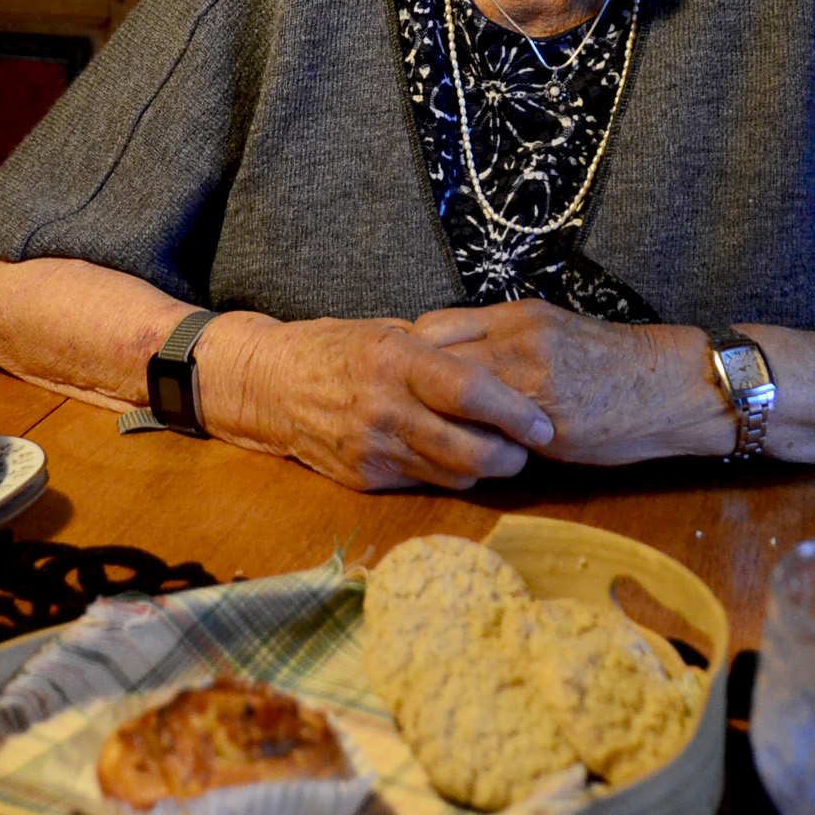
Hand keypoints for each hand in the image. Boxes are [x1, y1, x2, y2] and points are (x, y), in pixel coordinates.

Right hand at [197, 313, 557, 491]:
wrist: (271, 386)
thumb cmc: (339, 348)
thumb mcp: (390, 330)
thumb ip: (443, 348)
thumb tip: (504, 358)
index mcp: (397, 361)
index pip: (471, 392)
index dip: (515, 412)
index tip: (544, 423)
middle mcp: (387, 409)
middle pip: (472, 450)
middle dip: (512, 455)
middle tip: (529, 445)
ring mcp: (374, 449)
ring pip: (456, 475)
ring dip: (485, 468)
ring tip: (496, 450)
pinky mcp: (366, 478)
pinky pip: (426, 484)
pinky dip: (448, 473)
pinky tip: (451, 455)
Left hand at [411, 299, 731, 465]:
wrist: (671, 385)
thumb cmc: (611, 364)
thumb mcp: (551, 332)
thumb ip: (501, 342)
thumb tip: (447, 364)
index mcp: (517, 315)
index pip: (433, 327)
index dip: (413, 356)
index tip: (408, 379)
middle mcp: (518, 338)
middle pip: (431, 359)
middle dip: (415, 389)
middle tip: (411, 413)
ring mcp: (532, 379)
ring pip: (454, 398)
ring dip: (440, 419)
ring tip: (439, 436)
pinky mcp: (548, 421)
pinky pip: (489, 433)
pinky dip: (474, 443)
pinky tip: (475, 454)